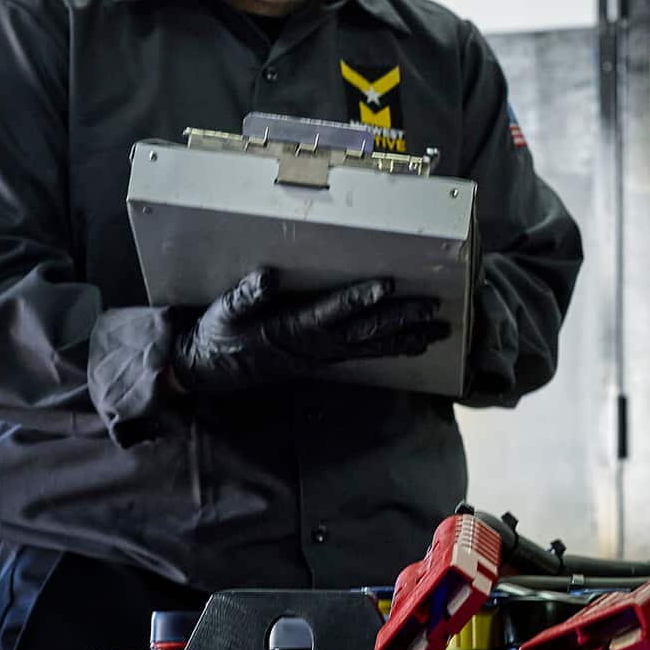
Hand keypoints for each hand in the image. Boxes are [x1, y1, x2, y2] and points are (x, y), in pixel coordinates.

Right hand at [172, 269, 450, 396]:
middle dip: (401, 319)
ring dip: (407, 338)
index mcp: (291, 329)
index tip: (388, 285)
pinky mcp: (325, 359)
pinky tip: (414, 345)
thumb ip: (244, 297)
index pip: (331, 312)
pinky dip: (392, 349)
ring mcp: (322, 355)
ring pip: (372, 347)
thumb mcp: (221, 314)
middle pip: (365, 331)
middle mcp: (314, 345)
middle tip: (434, 309)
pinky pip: (365, 355)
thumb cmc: (217, 336)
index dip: (360, 299)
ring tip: (440, 332)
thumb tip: (266, 277)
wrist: (210, 371)